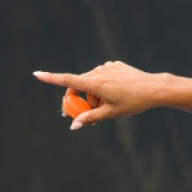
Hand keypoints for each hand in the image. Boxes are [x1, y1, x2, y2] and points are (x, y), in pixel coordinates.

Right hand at [33, 61, 171, 129]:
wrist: (154, 88)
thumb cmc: (133, 102)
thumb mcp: (111, 113)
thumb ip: (91, 118)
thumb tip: (74, 125)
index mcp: (96, 83)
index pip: (67, 80)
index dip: (51, 78)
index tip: (36, 74)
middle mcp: (99, 72)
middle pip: (78, 85)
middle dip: (78, 99)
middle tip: (81, 115)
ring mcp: (107, 67)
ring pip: (91, 82)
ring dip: (93, 94)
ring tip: (108, 105)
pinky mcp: (115, 65)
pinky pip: (102, 77)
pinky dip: (103, 86)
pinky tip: (117, 93)